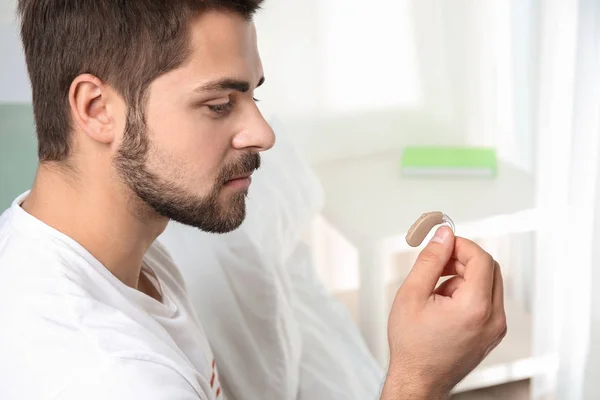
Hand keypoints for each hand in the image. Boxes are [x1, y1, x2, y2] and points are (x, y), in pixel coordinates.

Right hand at [380, 226, 506, 399]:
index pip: (481, 258)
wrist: (418, 379)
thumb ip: (430, 261)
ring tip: (435, 293)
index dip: (460, 245)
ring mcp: (495, 328)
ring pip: (488, 283)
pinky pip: (487, 300)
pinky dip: (468, 293)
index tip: (442, 244)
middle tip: (437, 265)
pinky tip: (444, 306)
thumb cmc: (412, 345)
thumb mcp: (412, 295)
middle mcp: (493, 319)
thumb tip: (443, 236)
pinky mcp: (492, 333)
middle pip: (489, 268)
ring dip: (463, 277)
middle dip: (462, 259)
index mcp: (475, 308)